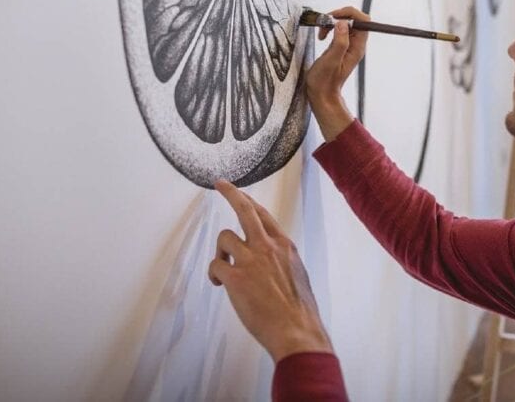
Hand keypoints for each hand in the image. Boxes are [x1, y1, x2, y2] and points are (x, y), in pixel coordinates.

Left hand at [209, 180, 332, 361]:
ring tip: (223, 267)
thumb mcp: (297, 274)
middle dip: (231, 193)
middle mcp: (268, 246)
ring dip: (220, 251)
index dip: (248, 200)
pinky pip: (215, 265)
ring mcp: (251, 260)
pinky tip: (219, 284)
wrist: (297, 330)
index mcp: (284, 245)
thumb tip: (268, 260)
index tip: (237, 191)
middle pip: (245, 209)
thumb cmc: (299, 309)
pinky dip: (214, 274)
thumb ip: (281, 260)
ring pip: (224, 238)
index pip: (263, 214)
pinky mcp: (236, 277)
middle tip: (220, 184)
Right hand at [304, 6, 369, 140]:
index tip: (334, 17)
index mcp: (358, 47)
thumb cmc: (325, 81)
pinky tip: (322, 36)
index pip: (363, 21)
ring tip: (321, 32)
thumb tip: (343, 23)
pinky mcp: (340, 47)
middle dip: (339, 17)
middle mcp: (356, 45)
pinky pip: (339, 30)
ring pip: (345, 24)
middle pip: (355, 20)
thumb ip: (339, 41)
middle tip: (324, 24)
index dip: (349, 14)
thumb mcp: (331, 60)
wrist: (321, 94)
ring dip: (332, 22)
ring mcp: (348, 46)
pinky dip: (329, 28)